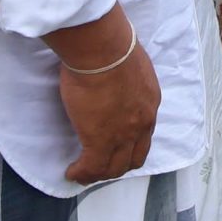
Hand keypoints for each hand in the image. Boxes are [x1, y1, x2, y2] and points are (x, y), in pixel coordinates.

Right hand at [46, 9, 160, 184]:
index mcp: (149, 102)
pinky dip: (81, 173)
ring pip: (113, 168)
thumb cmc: (112, 46)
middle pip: (133, 158)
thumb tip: (112, 74)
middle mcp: (141, 123)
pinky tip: (72, 172)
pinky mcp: (99, 140)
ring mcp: (122, 134)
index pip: (144, 135)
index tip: (116, 147)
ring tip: (84, 172)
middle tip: (101, 165)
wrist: (102, 50)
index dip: (130, 146)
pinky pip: (91, 167)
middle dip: (117, 165)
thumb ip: (126, 77)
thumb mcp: (130, 64)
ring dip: (98, 173)